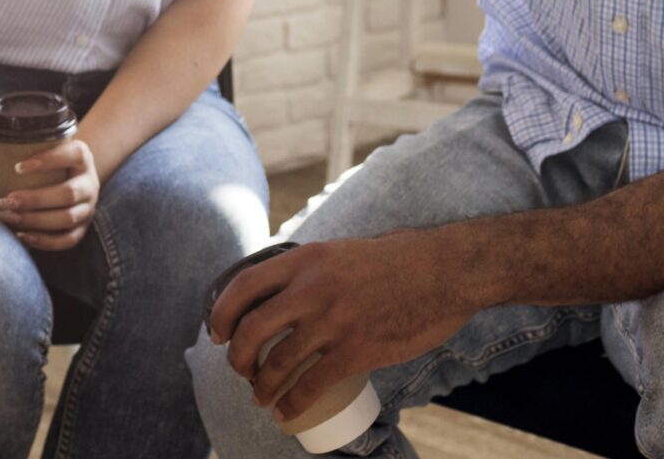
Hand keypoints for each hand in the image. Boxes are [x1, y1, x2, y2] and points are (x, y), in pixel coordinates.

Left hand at [0, 134, 100, 250]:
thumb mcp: (36, 144)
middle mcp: (90, 181)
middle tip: (4, 200)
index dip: (47, 160)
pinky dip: (44, 241)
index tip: (17, 167)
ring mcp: (88, 207)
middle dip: (34, 199)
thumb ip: (4, 138)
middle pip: (68, 193)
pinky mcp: (82, 229)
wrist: (73, 176)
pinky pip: (67, 240)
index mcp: (81, 155)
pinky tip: (21, 235)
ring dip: (35, 220)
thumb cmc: (47, 159)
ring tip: (7, 216)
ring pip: (67, 218)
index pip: (71, 154)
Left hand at [207, 232, 481, 421]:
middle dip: (237, 358)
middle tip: (241, 370)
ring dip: (261, 387)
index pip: (244, 285)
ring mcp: (335, 321)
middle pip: (252, 330)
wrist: (445, 271)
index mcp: (306, 259)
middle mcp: (313, 288)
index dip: (222, 313)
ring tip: (261, 398)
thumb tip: (287, 288)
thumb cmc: (398, 260)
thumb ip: (313, 268)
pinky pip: (311, 384)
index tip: (217, 333)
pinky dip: (292, 404)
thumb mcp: (342, 251)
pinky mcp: (358, 350)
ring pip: (277, 362)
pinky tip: (286, 413)